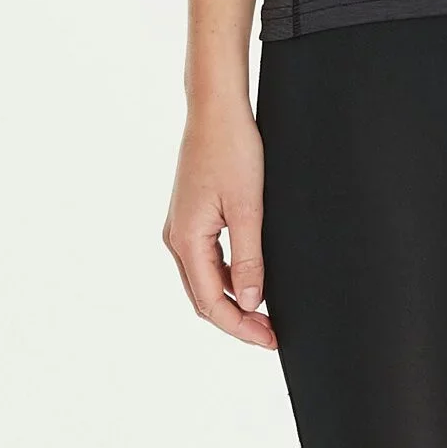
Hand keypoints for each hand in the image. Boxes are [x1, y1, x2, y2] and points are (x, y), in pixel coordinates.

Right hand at [163, 99, 276, 348]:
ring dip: (231, 300)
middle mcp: (176, 238)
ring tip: (264, 313)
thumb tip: (251, 301)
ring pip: (204, 280)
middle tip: (270, 333)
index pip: (211, 302)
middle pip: (203, 297)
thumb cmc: (232, 148)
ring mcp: (181, 226)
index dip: (240, 326)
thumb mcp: (248, 206)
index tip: (269, 339)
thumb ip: (249, 256)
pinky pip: (205, 259)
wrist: (215, 108)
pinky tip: (249, 279)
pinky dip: (226, 276)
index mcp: (186, 240)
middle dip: (236, 319)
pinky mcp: (190, 215)